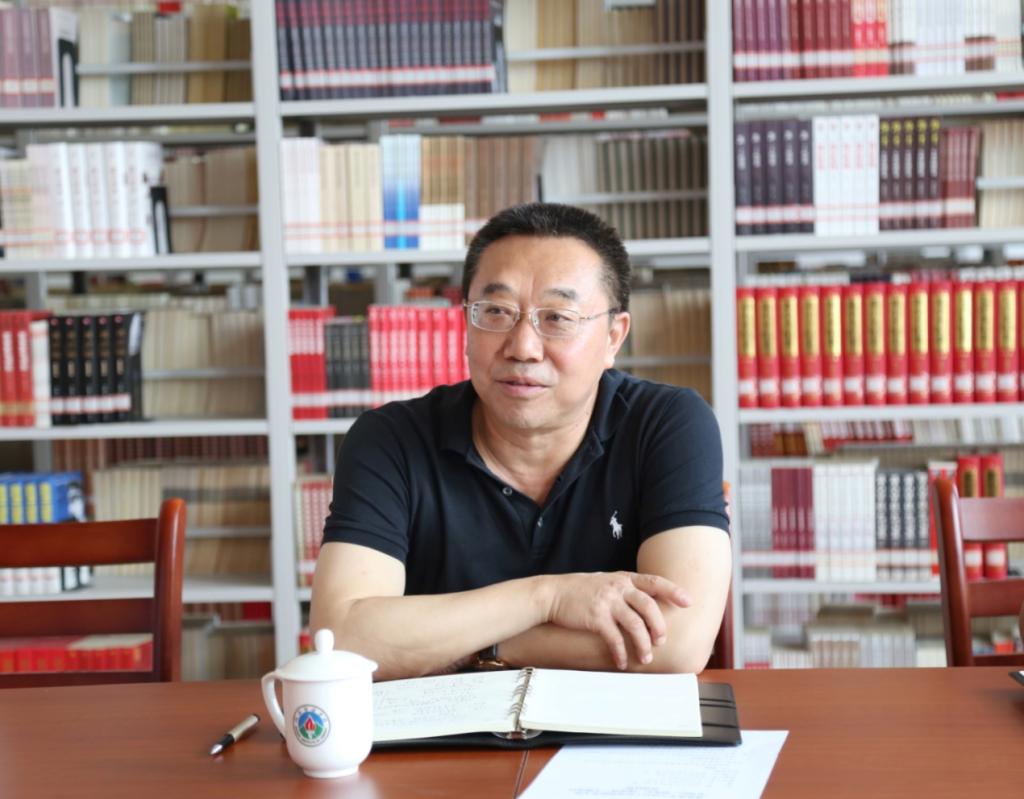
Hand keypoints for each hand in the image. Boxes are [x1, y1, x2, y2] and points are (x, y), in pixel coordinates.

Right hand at [545, 572, 689, 669]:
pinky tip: (622, 662)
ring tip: (645, 657)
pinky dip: (620, 652)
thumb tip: (648, 603)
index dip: (673, 591)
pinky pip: (614, 638)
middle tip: (661, 641)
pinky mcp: (596, 617)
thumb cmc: (580, 589)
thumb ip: (625, 589)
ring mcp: (607, 602)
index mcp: (623, 579)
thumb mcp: (606, 581)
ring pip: (635, 625)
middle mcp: (618, 588)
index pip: (654, 582)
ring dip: (643, 644)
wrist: (553, 593)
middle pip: (649, 606)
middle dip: (659, 626)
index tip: (688, 602)